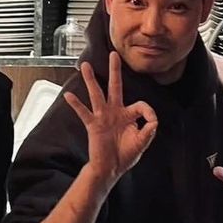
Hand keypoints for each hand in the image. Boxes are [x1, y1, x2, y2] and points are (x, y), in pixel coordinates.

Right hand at [64, 52, 157, 189]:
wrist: (111, 168)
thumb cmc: (126, 154)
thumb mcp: (143, 141)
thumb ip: (149, 129)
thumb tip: (153, 119)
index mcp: (128, 115)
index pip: (140, 104)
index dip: (148, 111)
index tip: (151, 121)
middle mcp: (115, 111)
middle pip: (115, 87)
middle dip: (115, 70)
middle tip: (113, 54)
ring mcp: (103, 117)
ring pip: (97, 94)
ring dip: (90, 80)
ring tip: (84, 65)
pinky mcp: (93, 125)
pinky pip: (84, 112)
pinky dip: (76, 104)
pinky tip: (68, 95)